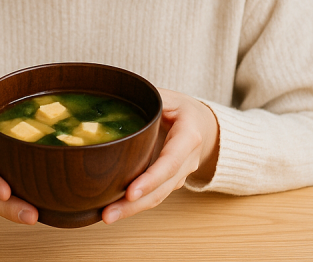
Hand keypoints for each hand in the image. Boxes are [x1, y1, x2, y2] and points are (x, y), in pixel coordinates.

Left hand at [101, 88, 219, 224]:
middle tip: (108, 214)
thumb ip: (152, 98)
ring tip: (106, 216)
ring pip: (157, 198)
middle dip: (134, 205)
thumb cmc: (185, 111)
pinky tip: (113, 210)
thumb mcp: (172, 98)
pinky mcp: (168, 183)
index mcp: (188, 138)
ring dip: (131, 210)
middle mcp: (186, 162)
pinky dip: (134, 206)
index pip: (169, 163)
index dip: (151, 179)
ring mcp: (179, 176)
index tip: (131, 191)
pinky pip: (152, 196)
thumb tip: (119, 96)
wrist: (206, 128)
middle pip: (161, 189)